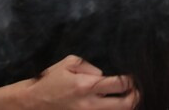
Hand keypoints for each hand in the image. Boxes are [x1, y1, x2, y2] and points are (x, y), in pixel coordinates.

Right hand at [21, 56, 138, 109]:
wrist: (31, 103)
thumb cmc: (49, 80)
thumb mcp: (68, 63)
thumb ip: (90, 66)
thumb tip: (104, 74)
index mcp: (87, 86)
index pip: (119, 84)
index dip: (130, 80)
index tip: (132, 77)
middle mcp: (89, 104)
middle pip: (124, 105)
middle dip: (135, 97)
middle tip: (137, 90)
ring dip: (125, 107)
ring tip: (128, 99)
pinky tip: (112, 105)